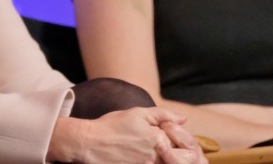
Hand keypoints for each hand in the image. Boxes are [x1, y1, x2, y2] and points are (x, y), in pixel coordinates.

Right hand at [48, 107, 197, 163]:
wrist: (90, 143)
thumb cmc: (112, 126)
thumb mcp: (137, 113)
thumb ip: (162, 114)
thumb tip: (183, 119)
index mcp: (159, 139)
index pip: (182, 142)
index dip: (178, 137)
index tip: (167, 133)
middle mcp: (156, 157)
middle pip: (178, 158)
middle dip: (175, 151)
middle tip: (158, 144)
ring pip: (166, 162)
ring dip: (164, 156)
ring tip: (145, 148)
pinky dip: (151, 160)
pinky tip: (139, 154)